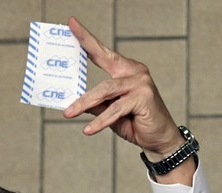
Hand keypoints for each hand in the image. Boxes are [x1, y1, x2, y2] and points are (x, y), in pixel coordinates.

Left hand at [63, 17, 184, 162]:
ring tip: (69, 113)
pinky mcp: (144, 97)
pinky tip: (88, 129)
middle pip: (102, 67)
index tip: (71, 24)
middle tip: (62, 81)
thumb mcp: (109, 112)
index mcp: (126, 69)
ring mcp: (141, 82)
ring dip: (85, 102)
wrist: (159, 139)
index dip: (86, 39)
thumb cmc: (135, 122)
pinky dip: (101, 121)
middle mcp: (135, 71)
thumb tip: (72, 102)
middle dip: (79, 74)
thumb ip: (95, 103)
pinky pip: (116, 109)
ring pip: (106, 89)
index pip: (102, 52)